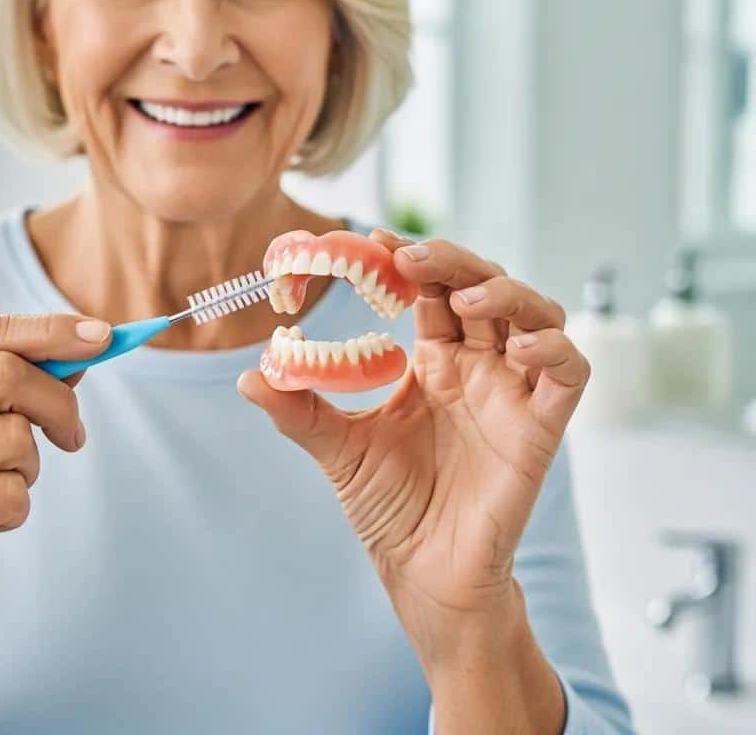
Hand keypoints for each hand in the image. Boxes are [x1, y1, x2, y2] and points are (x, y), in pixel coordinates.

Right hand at [0, 313, 110, 626]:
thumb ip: (28, 378)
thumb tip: (90, 342)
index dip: (51, 331)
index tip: (105, 336)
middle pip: (4, 375)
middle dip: (57, 403)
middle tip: (73, 435)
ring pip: (14, 437)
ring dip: (29, 467)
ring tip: (0, 486)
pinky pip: (11, 492)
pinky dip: (16, 508)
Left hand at [237, 231, 589, 659]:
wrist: (423, 574)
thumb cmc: (390, 508)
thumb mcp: (338, 449)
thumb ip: (298, 409)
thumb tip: (245, 377)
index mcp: (434, 362)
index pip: (432, 290)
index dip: (411, 260)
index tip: (372, 240)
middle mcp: (477, 368)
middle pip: (483, 287)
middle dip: (452, 262)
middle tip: (407, 258)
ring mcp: (511, 394)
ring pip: (535, 315)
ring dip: (505, 294)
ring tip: (461, 302)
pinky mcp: (540, 429)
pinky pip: (569, 375)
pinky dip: (554, 351)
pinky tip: (517, 350)